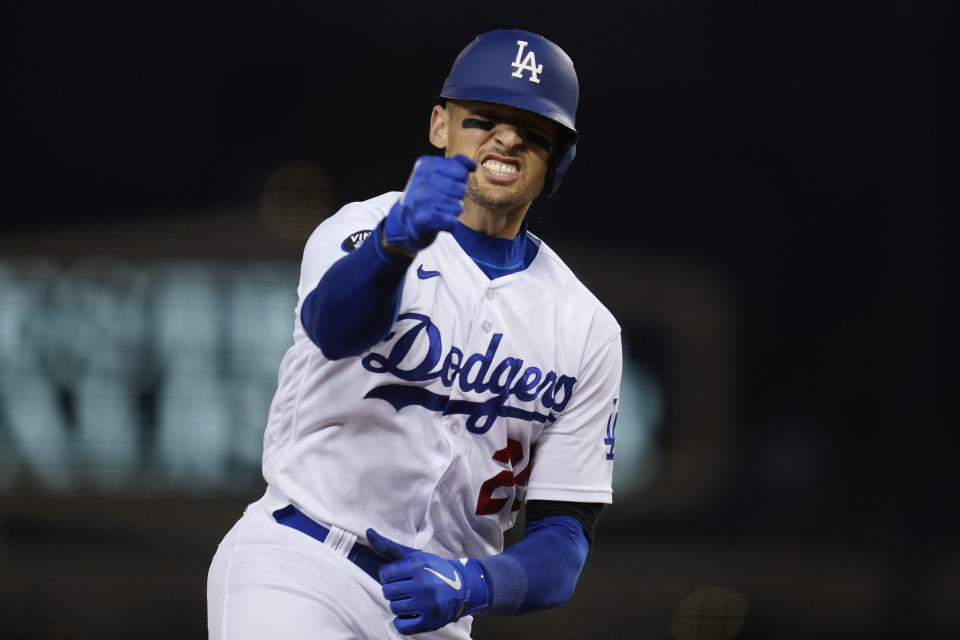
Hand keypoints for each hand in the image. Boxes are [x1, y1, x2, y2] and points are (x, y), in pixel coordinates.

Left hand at [366, 528, 489, 634]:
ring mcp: (428, 605)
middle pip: (388, 592)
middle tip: (406, 588)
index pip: (385, 574)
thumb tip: (369, 532)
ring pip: (394, 608)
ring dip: (399, 605)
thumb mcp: (414, 556)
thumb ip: (389, 547)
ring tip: (411, 599)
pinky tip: (411, 613)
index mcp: (418, 566)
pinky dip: (403, 622)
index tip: (400, 576)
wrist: (463, 586)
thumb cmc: (434, 569)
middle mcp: (423, 585)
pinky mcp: (431, 621)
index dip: (389, 576)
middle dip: (393, 590)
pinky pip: (402, 626)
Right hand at [382, 154, 475, 255]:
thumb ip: (456, 164)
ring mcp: (422, 199)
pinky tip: (438, 220)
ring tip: (439, 209)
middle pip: (461, 189)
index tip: (447, 185)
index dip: (460, 180)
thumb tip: (473, 165)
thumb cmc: (428, 195)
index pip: (460, 171)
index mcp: (425, 164)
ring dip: (453, 211)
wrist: (407, 220)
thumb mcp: (437, 173)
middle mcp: (422, 180)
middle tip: (443, 200)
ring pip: (458, 206)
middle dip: (457, 197)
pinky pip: (452, 221)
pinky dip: (449, 223)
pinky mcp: (424, 218)